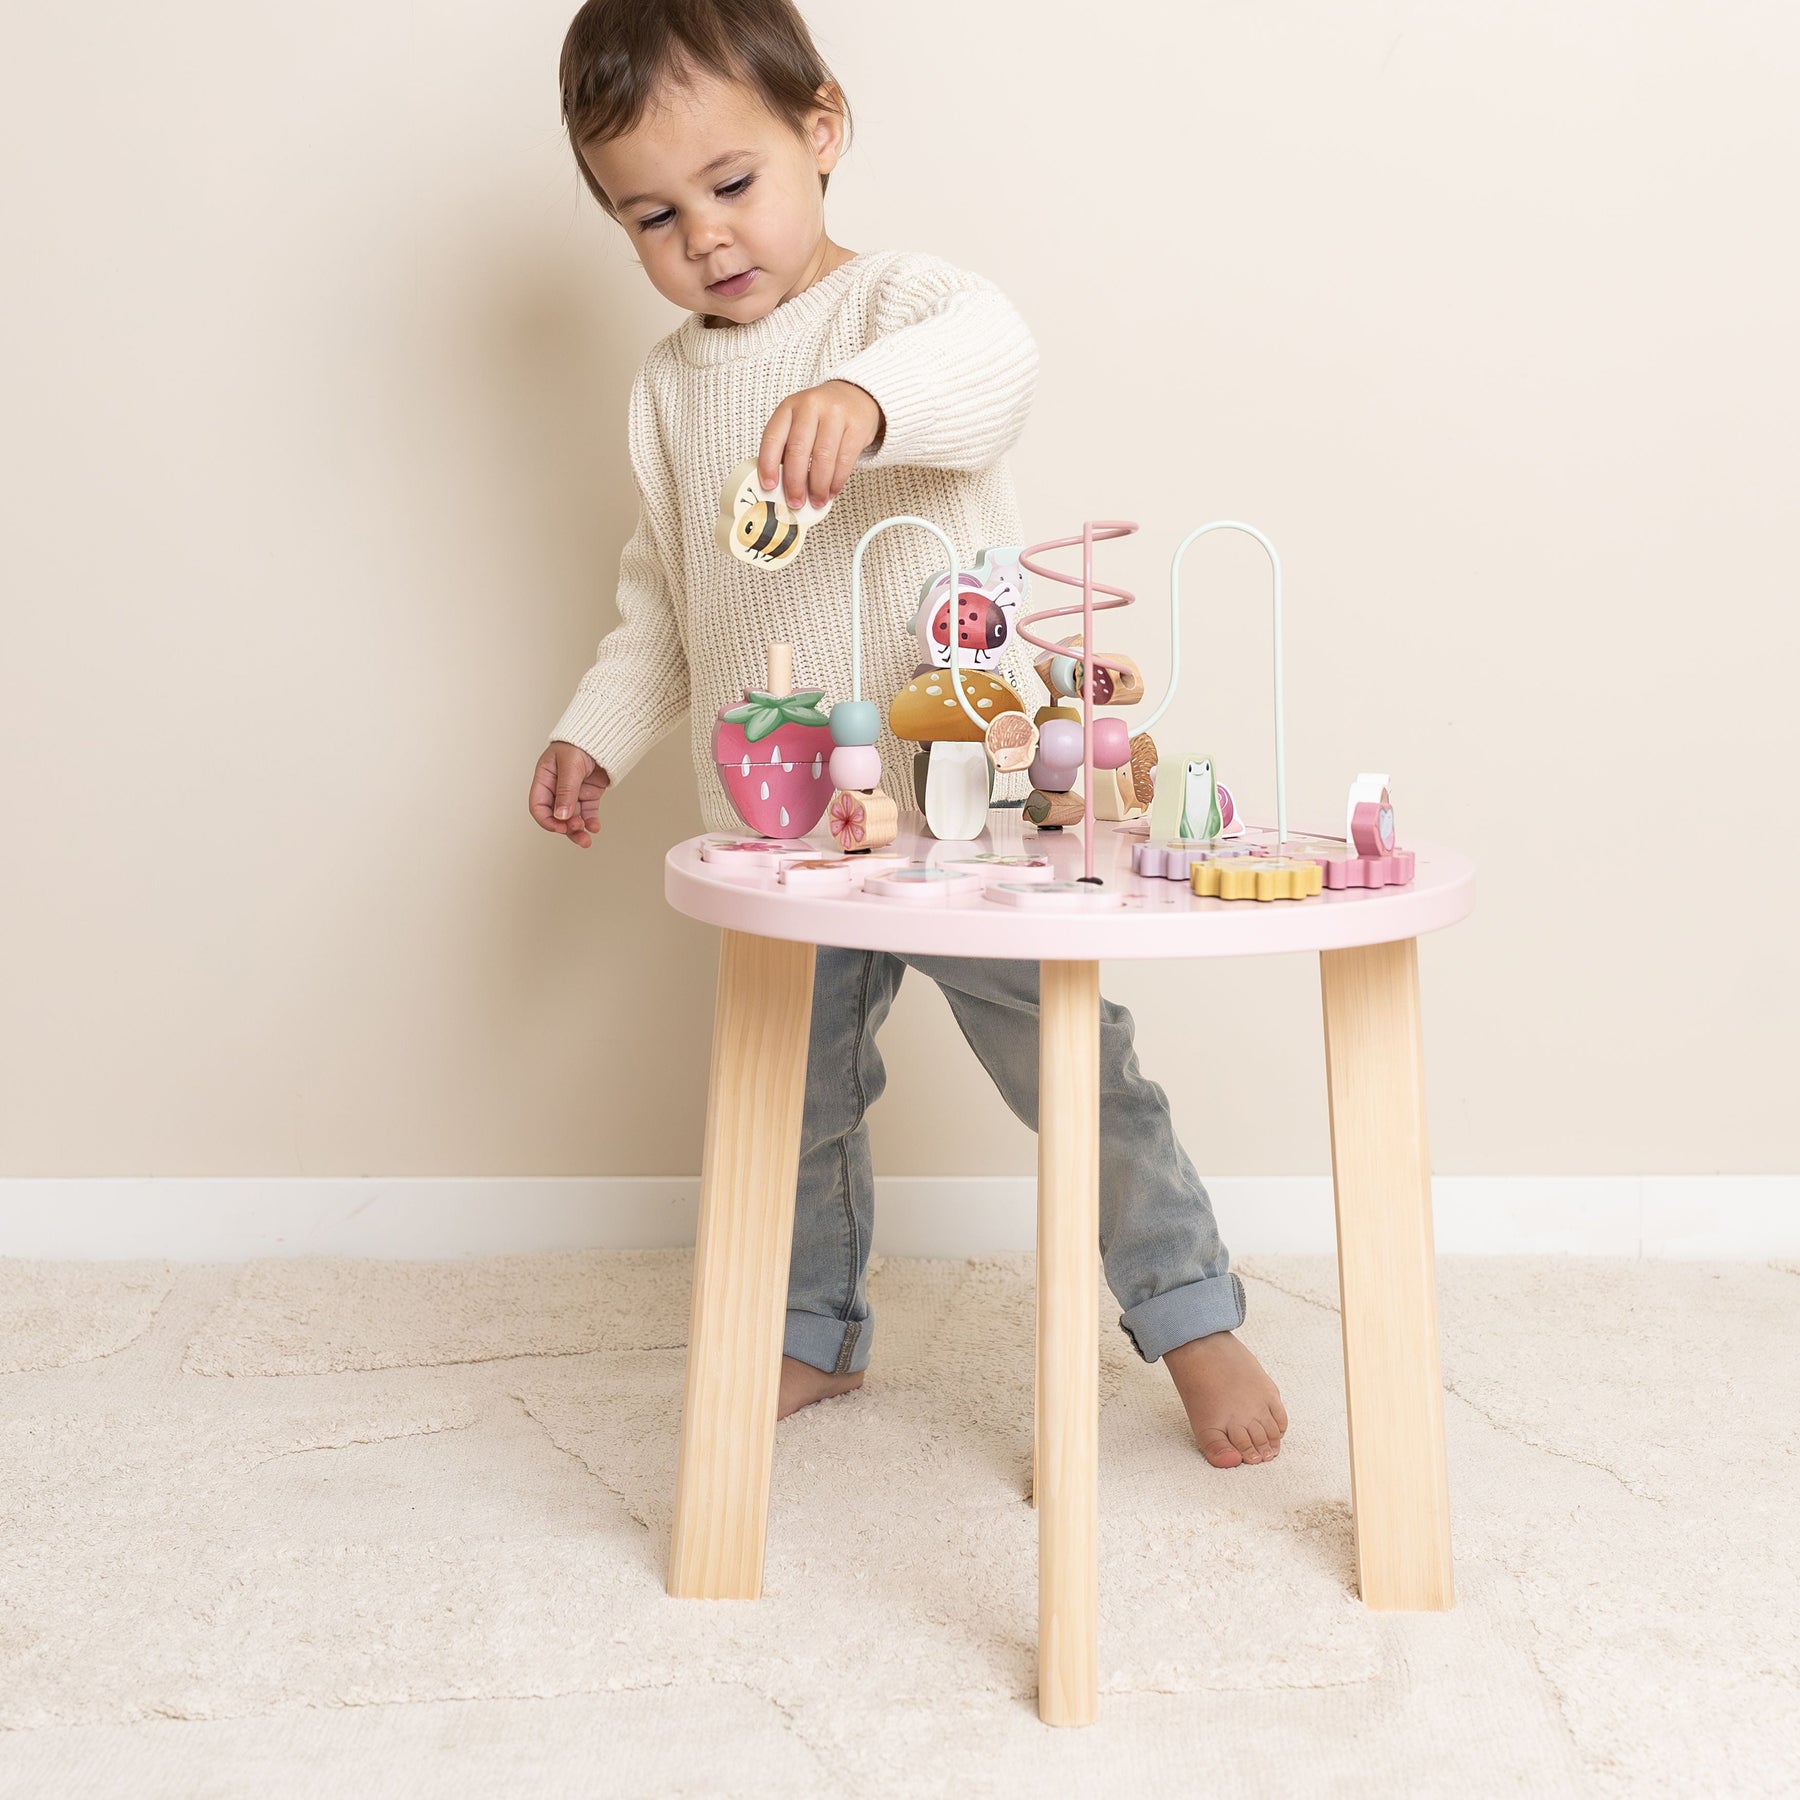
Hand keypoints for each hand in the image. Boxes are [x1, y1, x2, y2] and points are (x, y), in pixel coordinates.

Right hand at [530, 741, 610, 848]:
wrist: (603, 734)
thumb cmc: (580, 742)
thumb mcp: (570, 766)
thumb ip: (566, 791)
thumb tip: (561, 817)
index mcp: (544, 778)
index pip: (538, 805)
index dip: (547, 820)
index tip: (560, 827)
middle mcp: (556, 788)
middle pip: (556, 815)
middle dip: (565, 827)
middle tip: (577, 831)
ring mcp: (573, 792)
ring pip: (572, 817)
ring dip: (578, 829)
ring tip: (587, 839)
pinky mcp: (589, 793)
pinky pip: (587, 812)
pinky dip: (591, 821)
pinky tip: (595, 828)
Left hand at [758, 379, 883, 511]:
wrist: (855, 396)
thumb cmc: (821, 415)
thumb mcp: (798, 422)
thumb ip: (787, 447)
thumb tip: (779, 485)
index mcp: (789, 406)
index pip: (773, 438)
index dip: (768, 465)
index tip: (769, 486)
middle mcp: (811, 406)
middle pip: (798, 450)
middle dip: (795, 482)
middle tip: (795, 501)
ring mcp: (835, 414)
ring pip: (822, 458)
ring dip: (818, 486)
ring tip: (816, 500)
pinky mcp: (856, 426)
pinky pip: (844, 460)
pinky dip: (836, 481)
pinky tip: (832, 490)